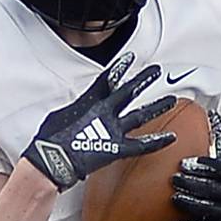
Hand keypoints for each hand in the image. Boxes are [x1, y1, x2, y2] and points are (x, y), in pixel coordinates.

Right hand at [23, 54, 176, 190]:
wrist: (51, 161)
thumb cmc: (48, 142)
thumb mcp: (59, 116)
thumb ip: (74, 110)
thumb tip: (78, 112)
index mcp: (89, 102)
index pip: (108, 80)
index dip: (119, 68)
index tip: (129, 59)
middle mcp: (104, 112)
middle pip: (128, 92)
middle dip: (143, 80)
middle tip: (155, 71)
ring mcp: (112, 130)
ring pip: (140, 115)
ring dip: (157, 106)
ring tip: (171, 100)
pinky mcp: (116, 148)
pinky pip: (140, 145)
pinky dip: (156, 143)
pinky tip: (170, 138)